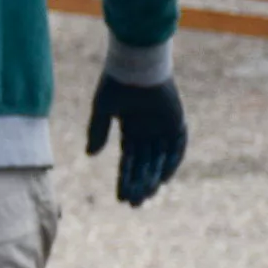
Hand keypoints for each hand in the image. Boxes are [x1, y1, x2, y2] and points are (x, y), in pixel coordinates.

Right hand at [85, 72, 186, 206]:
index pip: (128, 161)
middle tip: (135, 204)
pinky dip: (171, 163)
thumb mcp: (102, 110)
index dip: (124, 179)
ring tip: (147, 195)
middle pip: (144, 165)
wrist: (136, 63)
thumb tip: (90, 155)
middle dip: (139, 184)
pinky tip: (164, 179)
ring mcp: (163, 127)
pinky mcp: (177, 121)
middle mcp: (147, 131)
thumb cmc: (116, 83)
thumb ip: (98, 131)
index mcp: (130, 129)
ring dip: (154, 178)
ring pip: (159, 159)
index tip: (121, 198)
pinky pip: (177, 147)